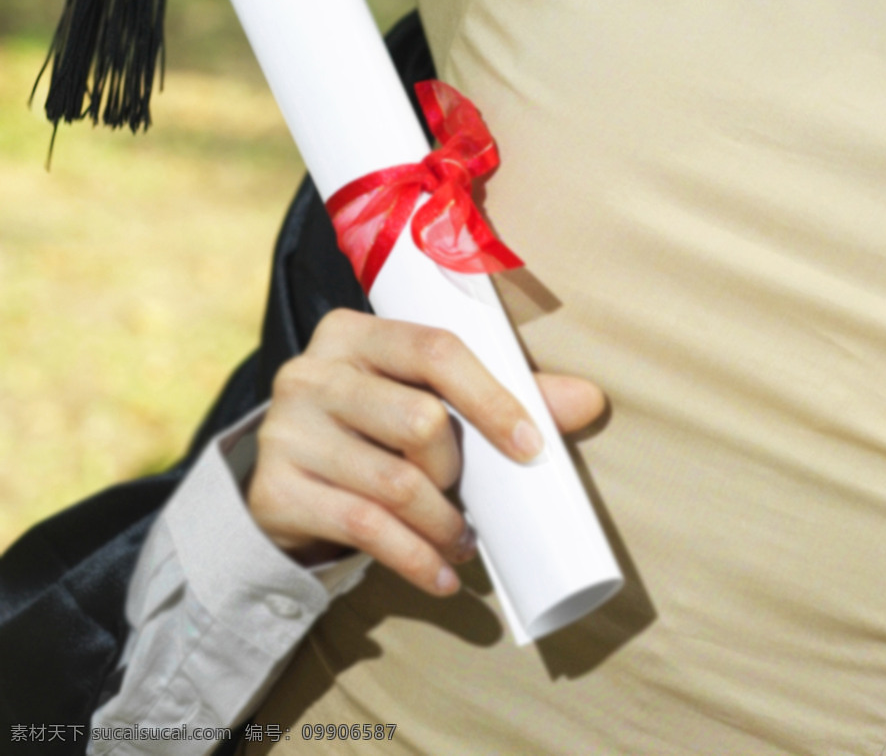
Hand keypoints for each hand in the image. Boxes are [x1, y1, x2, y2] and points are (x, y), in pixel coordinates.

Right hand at [246, 308, 604, 596]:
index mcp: (351, 332)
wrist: (285, 481)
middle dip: (457, 469)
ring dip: (443, 523)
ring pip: (394, 483)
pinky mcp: (274, 490)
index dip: (491, 397)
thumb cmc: (373, 428)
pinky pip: (365, 529)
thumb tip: (589, 400)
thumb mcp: (420, 397)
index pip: (434, 349)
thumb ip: (499, 394)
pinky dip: (415, 559)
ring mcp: (286, 431)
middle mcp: (311, 372)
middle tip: (468, 496)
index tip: (532, 445)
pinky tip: (440, 575)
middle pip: (418, 420)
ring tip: (461, 540)